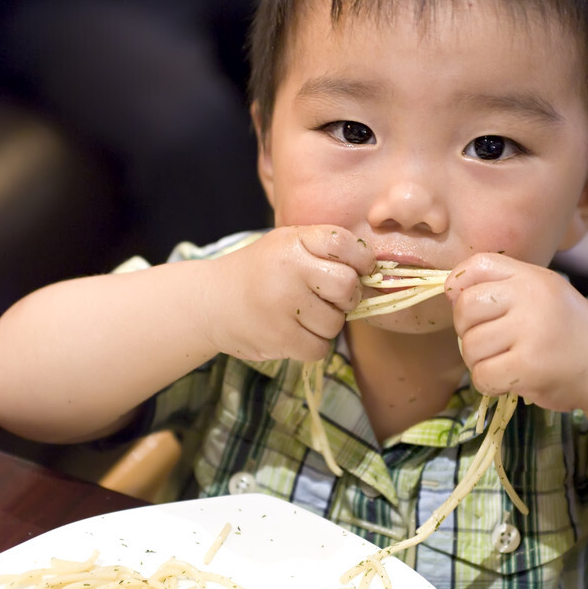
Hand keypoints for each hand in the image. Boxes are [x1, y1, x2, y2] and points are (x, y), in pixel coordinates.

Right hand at [208, 226, 375, 362]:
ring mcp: (283, 305)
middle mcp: (289, 270)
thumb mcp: (286, 245)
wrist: (210, 302)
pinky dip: (314, 344)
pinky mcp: (279, 337)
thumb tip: (376, 272)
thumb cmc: (260, 273)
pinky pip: (320, 347)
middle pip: (347, 287)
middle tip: (331, 298)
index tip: (359, 269)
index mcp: (292, 241)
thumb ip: (324, 250)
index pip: (345, 244)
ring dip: (327, 323)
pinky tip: (297, 333)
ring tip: (303, 315)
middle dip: (347, 297)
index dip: (362, 260)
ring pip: (336, 322)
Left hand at [445, 252, 587, 411]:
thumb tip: (450, 291)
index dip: (460, 287)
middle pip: (466, 307)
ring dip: (478, 362)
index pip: (476, 265)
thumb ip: (502, 287)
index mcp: (531, 276)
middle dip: (466, 331)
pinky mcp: (530, 365)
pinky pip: (482, 374)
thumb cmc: (567, 331)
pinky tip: (506, 380)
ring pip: (470, 345)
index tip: (471, 309)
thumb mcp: (541, 294)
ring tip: (502, 362)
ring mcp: (531, 330)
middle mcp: (531, 296)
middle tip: (488, 343)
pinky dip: (488, 383)